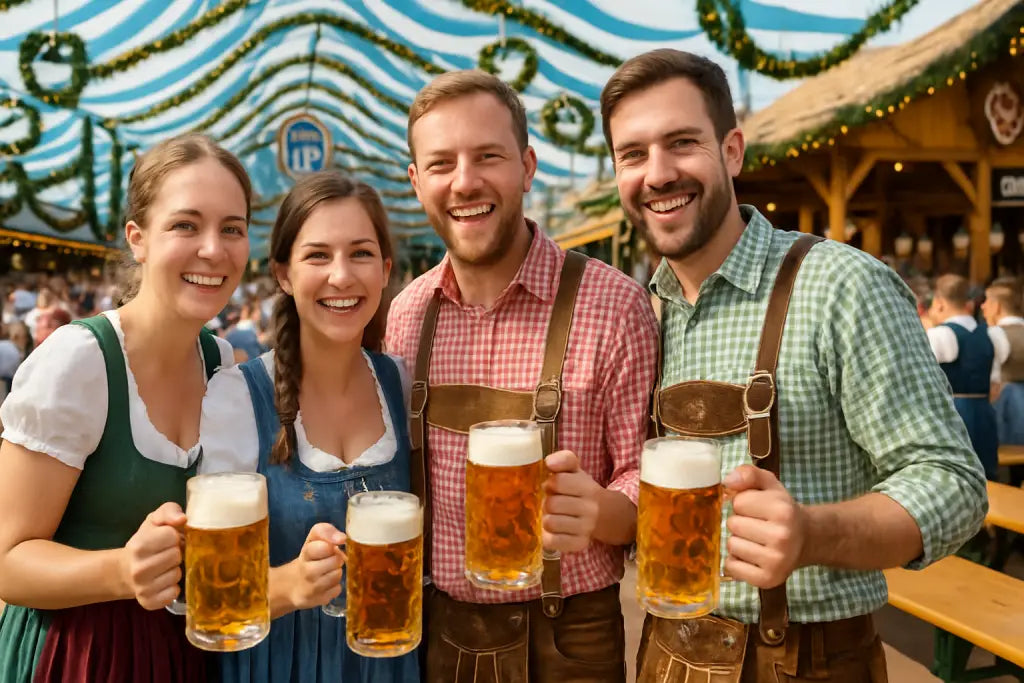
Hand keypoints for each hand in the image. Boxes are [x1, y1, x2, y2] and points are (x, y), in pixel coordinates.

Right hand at [123, 502, 186, 609]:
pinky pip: (173, 593)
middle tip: (166, 554)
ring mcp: (142, 588)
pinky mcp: (148, 602)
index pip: (172, 536)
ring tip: (163, 567)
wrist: (125, 571)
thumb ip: (169, 511)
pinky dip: (172, 587)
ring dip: (174, 570)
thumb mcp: (154, 520)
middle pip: (176, 556)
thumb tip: (182, 519)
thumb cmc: (146, 542)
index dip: (173, 536)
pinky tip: (162, 581)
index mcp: (139, 545)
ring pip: (177, 575)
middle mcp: (138, 569)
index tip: (166, 539)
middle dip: (175, 553)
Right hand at [287, 523, 345, 610]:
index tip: (339, 543)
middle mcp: (306, 570)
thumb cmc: (311, 557)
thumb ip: (326, 531)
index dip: (332, 545)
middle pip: (335, 561)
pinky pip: (337, 590)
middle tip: (330, 559)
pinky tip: (326, 585)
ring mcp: (311, 587)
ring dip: (336, 572)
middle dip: (336, 559)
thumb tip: (342, 538)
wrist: (293, 584)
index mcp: (307, 552)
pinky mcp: (318, 600)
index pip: (323, 546)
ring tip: (328, 571)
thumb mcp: (314, 539)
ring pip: (337, 576)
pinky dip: (335, 587)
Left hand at [542, 450, 601, 553]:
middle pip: (552, 504)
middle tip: (554, 503)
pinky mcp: (579, 544)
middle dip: (548, 502)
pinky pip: (552, 542)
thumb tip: (549, 462)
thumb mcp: (576, 471)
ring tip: (555, 516)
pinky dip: (549, 536)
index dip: (551, 484)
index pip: (558, 482)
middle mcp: (590, 509)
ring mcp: (586, 528)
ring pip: (550, 523)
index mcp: (588, 487)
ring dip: (547, 518)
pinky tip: (556, 530)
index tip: (554, 487)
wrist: (605, 515)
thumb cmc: (581, 490)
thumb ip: (564, 460)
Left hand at [722, 465, 805, 588]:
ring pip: (731, 546)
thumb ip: (748, 474)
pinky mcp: (768, 579)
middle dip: (739, 522)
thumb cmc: (782, 511)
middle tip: (756, 525)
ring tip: (755, 540)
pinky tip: (751, 556)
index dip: (743, 503)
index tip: (756, 509)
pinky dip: (736, 561)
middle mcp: (782, 536)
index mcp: (783, 510)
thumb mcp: (769, 485)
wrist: (806, 540)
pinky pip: (731, 567)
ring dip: (738, 542)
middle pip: (733, 524)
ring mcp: (776, 560)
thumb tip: (727, 481)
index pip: (738, 502)